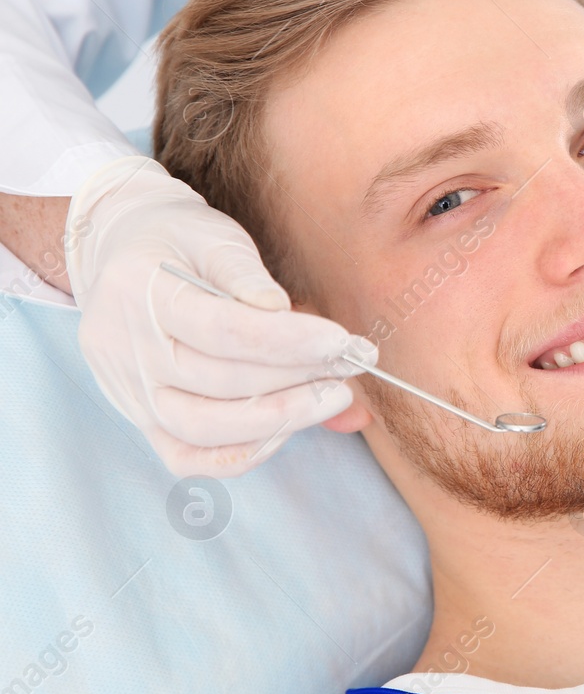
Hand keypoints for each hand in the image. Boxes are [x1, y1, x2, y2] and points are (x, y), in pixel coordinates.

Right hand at [64, 156, 375, 477]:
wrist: (120, 254)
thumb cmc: (180, 242)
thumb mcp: (214, 237)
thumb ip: (249, 276)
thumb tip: (289, 315)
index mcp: (139, 291)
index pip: (223, 330)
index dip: (289, 341)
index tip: (342, 340)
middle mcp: (124, 349)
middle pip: (220, 381)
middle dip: (299, 378)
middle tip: (353, 364)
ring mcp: (128, 391)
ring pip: (203, 428)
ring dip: (280, 419)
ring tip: (334, 395)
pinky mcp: (140, 419)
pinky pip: (185, 457)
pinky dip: (240, 454)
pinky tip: (288, 430)